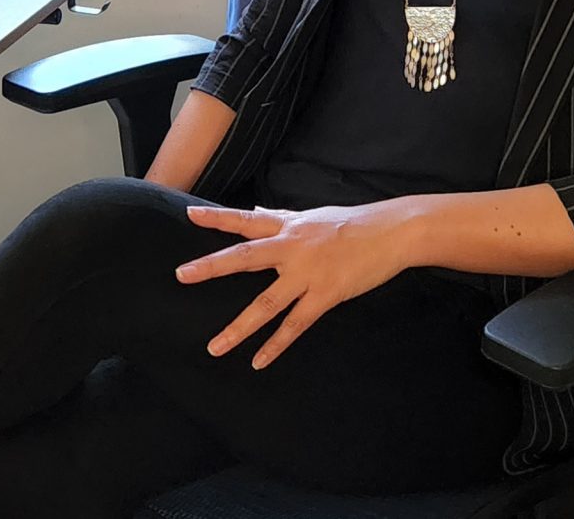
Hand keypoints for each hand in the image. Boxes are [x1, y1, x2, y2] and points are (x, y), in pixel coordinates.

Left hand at [177, 202, 410, 367]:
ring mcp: (308, 273)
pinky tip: (258, 361)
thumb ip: (280, 218)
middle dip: (212, 267)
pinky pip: (295, 325)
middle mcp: (292, 247)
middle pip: (245, 258)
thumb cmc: (352, 223)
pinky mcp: (325, 295)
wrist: (392, 232)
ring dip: (238, 328)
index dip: (217, 218)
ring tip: (215, 347)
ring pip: (266, 303)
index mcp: (288, 226)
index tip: (189, 216)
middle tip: (182, 275)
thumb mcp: (312, 216)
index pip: (246, 220)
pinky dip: (276, 345)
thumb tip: (254, 212)